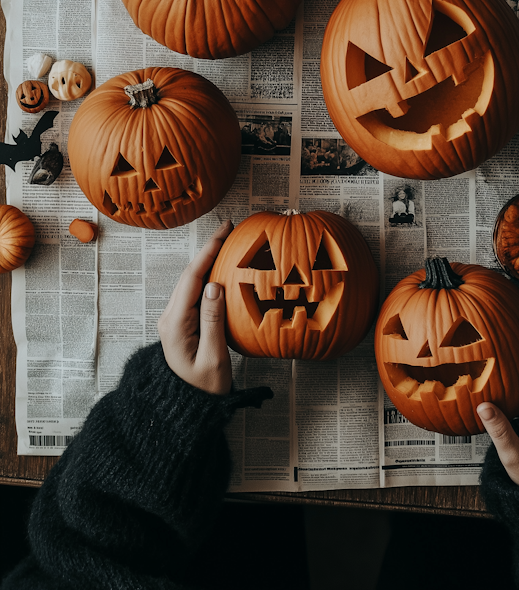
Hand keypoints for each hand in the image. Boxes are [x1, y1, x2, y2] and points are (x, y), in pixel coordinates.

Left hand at [157, 220, 232, 394]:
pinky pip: (193, 292)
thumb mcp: (214, 357)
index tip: (225, 231)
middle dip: (209, 249)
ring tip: (227, 242)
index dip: (208, 251)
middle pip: (189, 275)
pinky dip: (207, 275)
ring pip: (190, 281)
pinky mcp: (180, 322)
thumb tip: (214, 285)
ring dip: (207, 260)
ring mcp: (173, 319)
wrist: (188, 408)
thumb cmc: (204, 388)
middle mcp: (169, 317)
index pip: (192, 278)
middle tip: (230, 229)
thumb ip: (213, 321)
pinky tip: (220, 268)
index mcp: (175, 324)